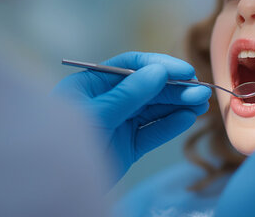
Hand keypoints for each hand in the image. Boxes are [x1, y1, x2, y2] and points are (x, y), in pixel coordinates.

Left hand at [52, 52, 210, 181]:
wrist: (53, 188)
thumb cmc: (62, 145)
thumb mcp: (95, 115)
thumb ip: (127, 95)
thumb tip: (158, 72)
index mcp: (91, 84)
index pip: (130, 66)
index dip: (158, 66)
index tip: (184, 72)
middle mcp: (107, 100)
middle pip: (147, 88)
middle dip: (174, 89)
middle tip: (200, 92)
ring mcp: (118, 123)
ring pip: (153, 110)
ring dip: (178, 105)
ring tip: (201, 104)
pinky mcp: (127, 146)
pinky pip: (152, 132)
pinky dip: (170, 126)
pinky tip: (187, 119)